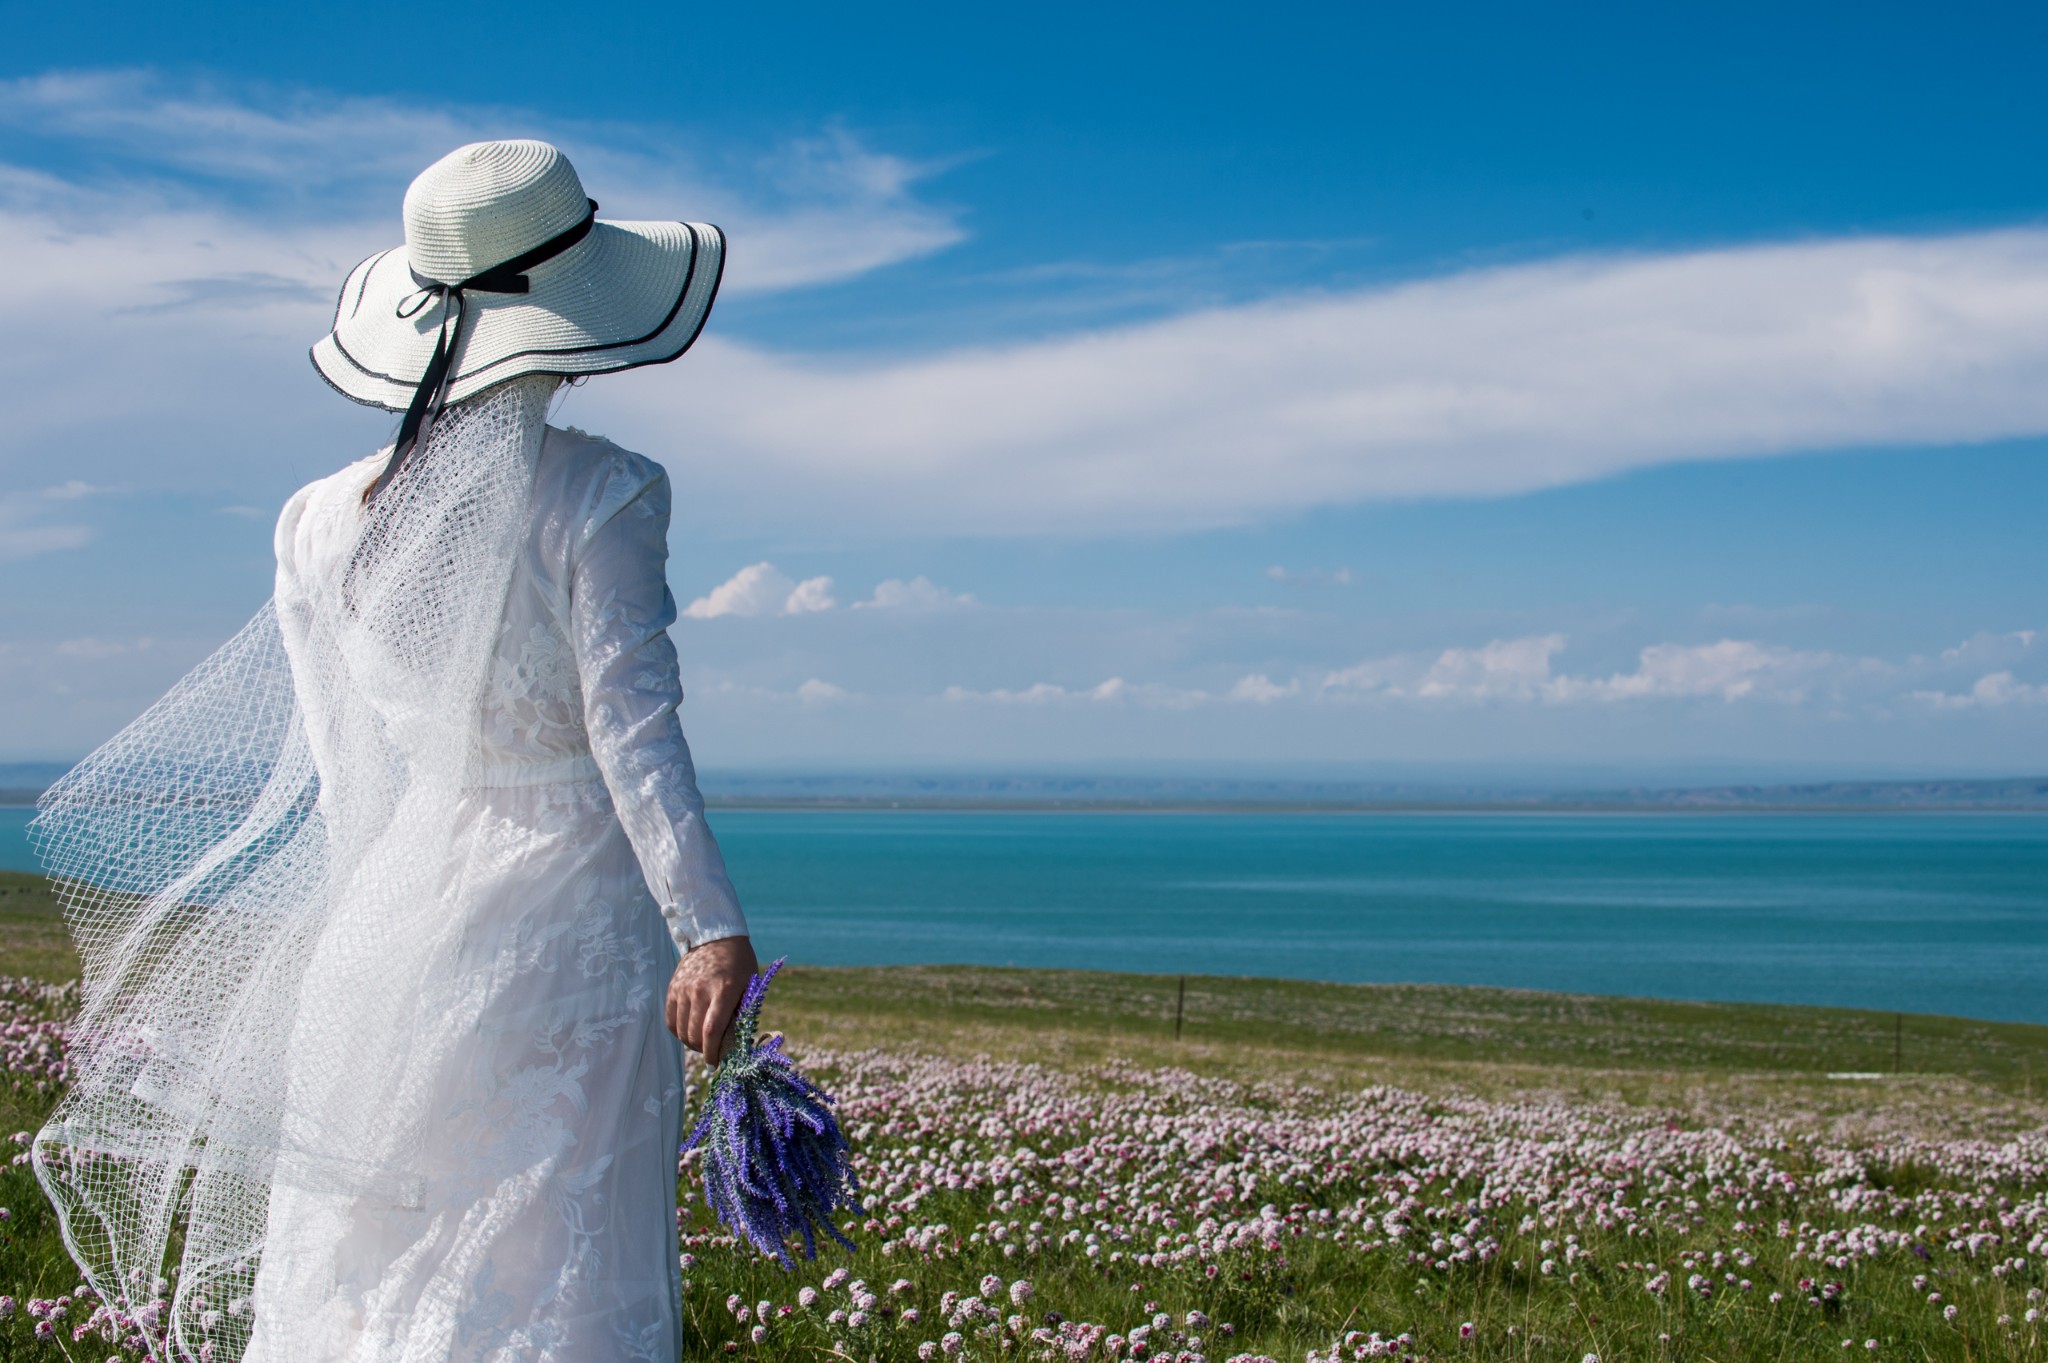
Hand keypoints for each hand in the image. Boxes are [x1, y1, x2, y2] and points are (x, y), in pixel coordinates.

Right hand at [666, 935, 758, 1064]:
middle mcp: (700, 990)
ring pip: (681, 1030)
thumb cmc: (739, 964)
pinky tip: (689, 1031)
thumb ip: (740, 1013)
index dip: (712, 1052)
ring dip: (691, 1042)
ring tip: (702, 1042)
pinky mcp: (672, 988)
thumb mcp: (748, 986)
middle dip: (703, 1050)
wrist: (716, 936)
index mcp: (724, 990)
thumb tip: (734, 1044)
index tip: (716, 1063)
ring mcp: (683, 988)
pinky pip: (670, 1019)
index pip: (712, 1031)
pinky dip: (678, 1031)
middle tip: (712, 1052)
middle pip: (694, 1034)